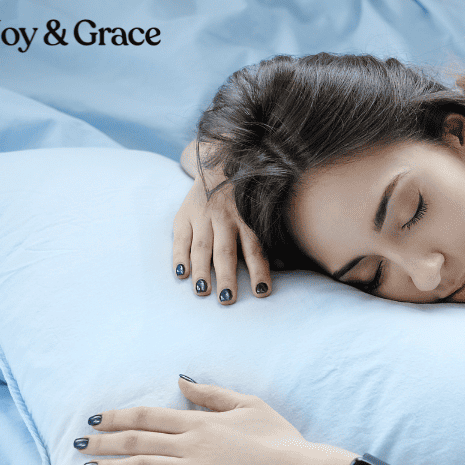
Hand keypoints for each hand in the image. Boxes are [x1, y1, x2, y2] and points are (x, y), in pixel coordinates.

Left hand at [76, 377, 326, 464]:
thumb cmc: (279, 437)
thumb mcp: (249, 405)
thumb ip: (212, 394)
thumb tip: (181, 381)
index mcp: (201, 421)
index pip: (148, 416)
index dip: (118, 417)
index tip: (96, 420)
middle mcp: (191, 444)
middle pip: (136, 440)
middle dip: (103, 442)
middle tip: (78, 445)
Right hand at [173, 174, 272, 304]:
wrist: (218, 165)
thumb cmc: (245, 199)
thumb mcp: (259, 212)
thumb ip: (268, 237)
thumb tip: (284, 266)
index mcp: (247, 220)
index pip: (255, 250)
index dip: (259, 271)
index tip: (262, 292)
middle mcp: (225, 218)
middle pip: (226, 252)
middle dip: (227, 277)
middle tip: (227, 299)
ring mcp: (203, 216)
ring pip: (202, 248)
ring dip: (202, 271)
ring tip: (203, 292)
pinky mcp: (184, 216)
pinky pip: (180, 239)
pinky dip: (179, 256)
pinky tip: (182, 274)